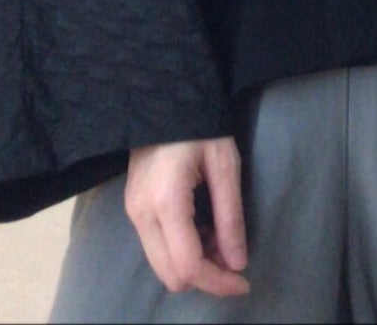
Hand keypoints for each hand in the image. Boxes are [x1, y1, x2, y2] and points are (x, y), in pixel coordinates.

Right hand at [125, 137, 248, 298]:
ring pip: (161, 265)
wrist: (166, 95)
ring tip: (219, 238)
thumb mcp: (225, 165)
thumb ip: (230, 217)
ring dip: (193, 264)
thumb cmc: (201, 123)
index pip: (188, 265)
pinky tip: (201, 229)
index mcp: (166, 201)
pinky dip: (181, 250)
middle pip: (170, 275)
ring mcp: (132, 211)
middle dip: (206, 276)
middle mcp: (141, 213)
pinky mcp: (132, 207)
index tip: (244, 282)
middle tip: (232, 257)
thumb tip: (238, 263)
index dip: (218, 282)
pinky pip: (156, 248)